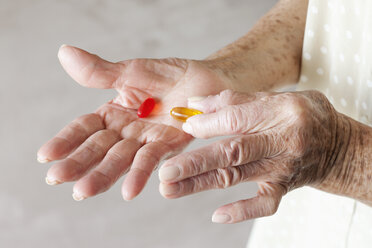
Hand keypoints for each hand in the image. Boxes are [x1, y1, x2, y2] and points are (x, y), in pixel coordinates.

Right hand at [37, 45, 230, 200]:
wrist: (208, 80)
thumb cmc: (170, 75)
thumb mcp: (132, 71)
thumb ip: (101, 71)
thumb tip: (64, 53)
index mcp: (114, 112)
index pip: (85, 127)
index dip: (66, 139)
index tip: (45, 156)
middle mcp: (127, 131)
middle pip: (99, 148)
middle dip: (79, 162)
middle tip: (57, 178)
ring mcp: (147, 140)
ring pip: (121, 159)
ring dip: (103, 174)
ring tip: (83, 191)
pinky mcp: (169, 146)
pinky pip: (152, 160)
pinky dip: (140, 174)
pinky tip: (128, 191)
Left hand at [159, 89, 343, 222]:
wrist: (336, 144)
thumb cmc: (301, 115)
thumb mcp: (274, 97)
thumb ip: (232, 99)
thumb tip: (193, 104)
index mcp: (281, 113)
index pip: (237, 119)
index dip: (207, 124)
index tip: (183, 126)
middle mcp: (282, 142)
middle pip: (233, 152)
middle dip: (196, 162)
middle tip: (165, 172)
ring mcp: (282, 168)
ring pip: (237, 177)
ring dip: (201, 184)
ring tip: (170, 189)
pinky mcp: (283, 187)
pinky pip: (264, 204)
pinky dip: (242, 211)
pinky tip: (217, 216)